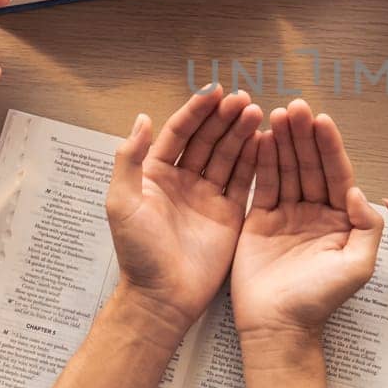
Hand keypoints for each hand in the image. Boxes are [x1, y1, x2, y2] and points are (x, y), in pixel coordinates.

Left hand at [106, 87, 261, 327]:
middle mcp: (183, 180)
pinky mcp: (229, 214)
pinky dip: (254, 160)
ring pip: (228, 155)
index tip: (215, 91)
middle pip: (207, 139)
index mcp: (155, 173)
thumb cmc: (137, 252)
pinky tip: (265, 141)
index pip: (179, 132)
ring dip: (242, 133)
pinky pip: (243, 181)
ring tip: (258, 113)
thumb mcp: (122, 202)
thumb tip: (142, 118)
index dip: (197, 110)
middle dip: (225, 117)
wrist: (162, 296)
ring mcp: (207, 196)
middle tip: (244, 99)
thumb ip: (130, 159)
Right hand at [232, 100, 382, 336]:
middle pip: (310, 164)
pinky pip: (262, 184)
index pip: (337, 173)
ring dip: (282, 141)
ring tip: (276, 114)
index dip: (330, 146)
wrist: (278, 327)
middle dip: (304, 135)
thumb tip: (361, 192)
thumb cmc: (320, 301)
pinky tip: (258, 138)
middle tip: (295, 107)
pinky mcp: (260, 220)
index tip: (322, 120)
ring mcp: (287, 214)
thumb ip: (367, 227)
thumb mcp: (358, 266)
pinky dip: (260, 161)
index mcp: (341, 219)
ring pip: (286, 169)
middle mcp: (315, 212)